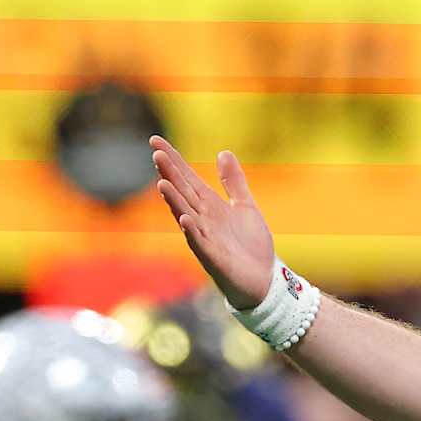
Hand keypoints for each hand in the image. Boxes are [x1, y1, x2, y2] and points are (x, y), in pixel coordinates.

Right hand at [150, 136, 274, 309]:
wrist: (264, 280)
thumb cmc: (251, 246)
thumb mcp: (245, 207)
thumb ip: (234, 182)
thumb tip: (224, 152)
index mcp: (210, 206)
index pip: (187, 178)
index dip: (173, 160)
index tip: (155, 140)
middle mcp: (203, 220)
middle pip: (183, 193)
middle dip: (170, 175)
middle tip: (156, 154)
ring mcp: (206, 239)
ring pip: (186, 216)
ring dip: (174, 201)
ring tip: (162, 184)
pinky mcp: (215, 259)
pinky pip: (200, 244)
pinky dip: (192, 233)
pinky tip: (184, 220)